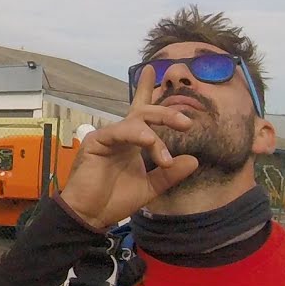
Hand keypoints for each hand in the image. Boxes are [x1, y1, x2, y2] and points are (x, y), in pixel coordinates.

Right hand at [57, 66, 201, 228]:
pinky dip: (138, 136)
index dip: (147, 90)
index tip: (154, 70)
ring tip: (165, 157)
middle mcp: (121, 136)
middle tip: (186, 123)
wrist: (90, 216)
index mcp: (132, 142)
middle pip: (145, 112)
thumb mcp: (151, 187)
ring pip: (136, 121)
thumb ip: (170, 174)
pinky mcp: (96, 141)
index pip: (143, 112)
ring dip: (156, 134)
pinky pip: (120, 131)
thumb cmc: (114, 201)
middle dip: (167, 113)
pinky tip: (149, 143)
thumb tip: (194, 160)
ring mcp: (108, 136)